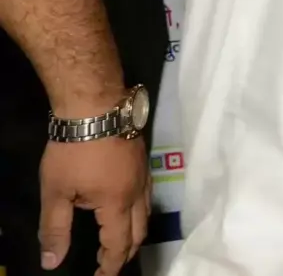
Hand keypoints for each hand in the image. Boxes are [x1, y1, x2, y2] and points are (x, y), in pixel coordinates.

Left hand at [39, 134, 147, 274]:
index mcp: (117, 204)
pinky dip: (136, 211)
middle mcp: (137, 192)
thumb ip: (55, 229)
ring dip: (133, 231)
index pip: (118, 244)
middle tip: (108, 263)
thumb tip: (52, 262)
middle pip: (140, 231)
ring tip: (116, 239)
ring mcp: (143, 174)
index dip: (110, 265)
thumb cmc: (74, 151)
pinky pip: (146, 195)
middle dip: (125, 252)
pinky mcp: (142, 160)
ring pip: (146, 212)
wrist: (96, 106)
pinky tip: (122, 206)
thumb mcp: (55, 192)